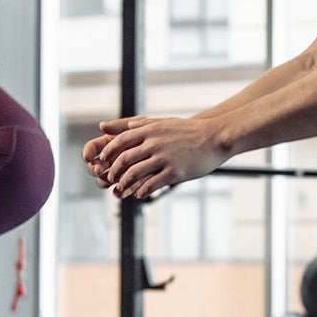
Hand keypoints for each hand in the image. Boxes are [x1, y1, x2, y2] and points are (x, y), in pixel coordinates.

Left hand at [89, 115, 226, 199]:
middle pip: (125, 159)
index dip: (108, 152)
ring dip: (125, 184)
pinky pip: (152, 184)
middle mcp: (154, 143)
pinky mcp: (175, 172)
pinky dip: (142, 191)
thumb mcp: (162, 122)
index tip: (102, 161)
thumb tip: (119, 126)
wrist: (214, 138)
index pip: (121, 141)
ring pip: (135, 173)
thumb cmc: (188, 131)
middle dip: (114, 171)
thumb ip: (139, 125)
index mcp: (150, 130)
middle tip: (109, 179)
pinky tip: (140, 194)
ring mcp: (164, 158)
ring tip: (122, 190)